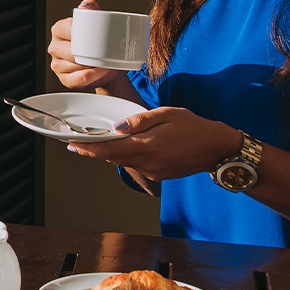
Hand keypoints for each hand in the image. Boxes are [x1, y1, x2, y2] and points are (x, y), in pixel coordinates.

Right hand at [48, 0, 121, 90]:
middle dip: (88, 53)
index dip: (80, 34)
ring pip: (74, 66)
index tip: (94, 38)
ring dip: (91, 66)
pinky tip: (97, 73)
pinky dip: (89, 78)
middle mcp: (55, 47)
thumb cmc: (100, 45)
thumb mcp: (98, 26)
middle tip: (105, 53)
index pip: (67, 29)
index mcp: (59, 30)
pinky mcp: (64, 80)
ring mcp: (57, 65)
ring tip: (105, 63)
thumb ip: (93, 12)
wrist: (108, 66)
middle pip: (70, 50)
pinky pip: (76, 80)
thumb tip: (87, 4)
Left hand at [68, 106, 240, 180]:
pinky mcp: (159, 175)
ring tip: (98, 142)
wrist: (217, 149)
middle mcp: (149, 163)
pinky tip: (126, 146)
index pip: (111, 150)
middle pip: (114, 158)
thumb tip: (117, 127)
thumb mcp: (167, 114)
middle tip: (78, 141)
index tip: (72, 145)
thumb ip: (140, 121)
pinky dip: (127, 156)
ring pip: (124, 162)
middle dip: (95, 150)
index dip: (89, 149)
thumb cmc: (194, 127)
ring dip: (111, 153)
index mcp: (149, 147)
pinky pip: (137, 165)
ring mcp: (154, 172)